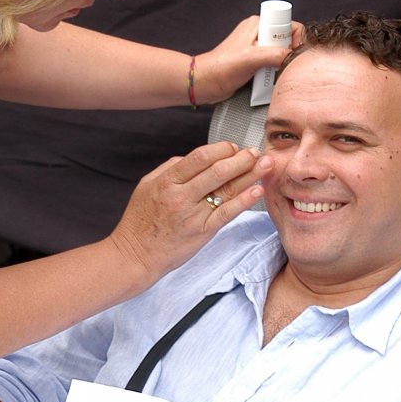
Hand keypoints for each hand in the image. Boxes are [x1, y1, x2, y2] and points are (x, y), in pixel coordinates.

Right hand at [109, 139, 270, 280]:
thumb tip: (195, 158)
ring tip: (265, 165)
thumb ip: (170, 168)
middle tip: (255, 152)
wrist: (135, 255)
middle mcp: (181, 196)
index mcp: (167, 181)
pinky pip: (228, 213)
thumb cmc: (139, 222)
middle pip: (218, 170)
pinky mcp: (203, 232)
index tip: (232, 146)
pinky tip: (257, 190)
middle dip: (241, 158)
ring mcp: (193, 215)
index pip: (201, 156)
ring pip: (227, 190)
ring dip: (249, 175)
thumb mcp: (147, 186)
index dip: (222, 148)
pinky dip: (245, 200)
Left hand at [193, 15, 304, 104]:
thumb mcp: (252, 58)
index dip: (295, 41)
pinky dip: (271, 75)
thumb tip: (293, 57)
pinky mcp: (254, 62)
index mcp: (259, 24)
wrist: (205, 83)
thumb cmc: (221, 68)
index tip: (288, 55)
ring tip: (267, 75)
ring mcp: (257, 49)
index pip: (290, 26)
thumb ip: (276, 55)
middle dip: (286, 57)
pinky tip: (263, 81)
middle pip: (287, 43)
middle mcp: (259, 33)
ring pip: (281, 56)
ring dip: (278, 68)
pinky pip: (272, 67)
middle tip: (274, 67)